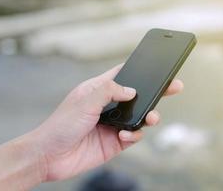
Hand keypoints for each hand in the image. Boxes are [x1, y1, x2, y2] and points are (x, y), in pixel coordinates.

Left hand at [32, 63, 183, 180]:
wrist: (49, 157)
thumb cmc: (60, 125)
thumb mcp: (84, 102)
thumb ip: (109, 92)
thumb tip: (132, 90)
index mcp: (97, 91)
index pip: (121, 76)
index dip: (138, 70)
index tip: (155, 65)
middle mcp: (107, 106)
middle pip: (136, 96)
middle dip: (155, 92)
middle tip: (173, 86)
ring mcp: (112, 124)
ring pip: (138, 117)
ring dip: (148, 116)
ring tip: (152, 117)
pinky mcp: (114, 142)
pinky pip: (133, 136)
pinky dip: (134, 135)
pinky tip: (125, 136)